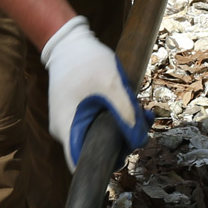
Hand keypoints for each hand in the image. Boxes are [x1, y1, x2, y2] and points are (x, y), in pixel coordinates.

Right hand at [41, 17, 150, 170]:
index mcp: (66, 128)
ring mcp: (70, 121)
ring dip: (120, 128)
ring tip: (141, 112)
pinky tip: (129, 105)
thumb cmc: (85, 61)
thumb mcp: (111, 84)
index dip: (103, 165)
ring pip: (96, 136)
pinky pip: (95, 123)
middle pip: (92, 150)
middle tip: (142, 126)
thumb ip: (126, 113)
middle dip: (120, 142)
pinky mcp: (77, 112)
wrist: (69, 41)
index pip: (80, 164)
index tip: (125, 154)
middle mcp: (64, 130)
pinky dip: (113, 118)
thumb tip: (139, 140)